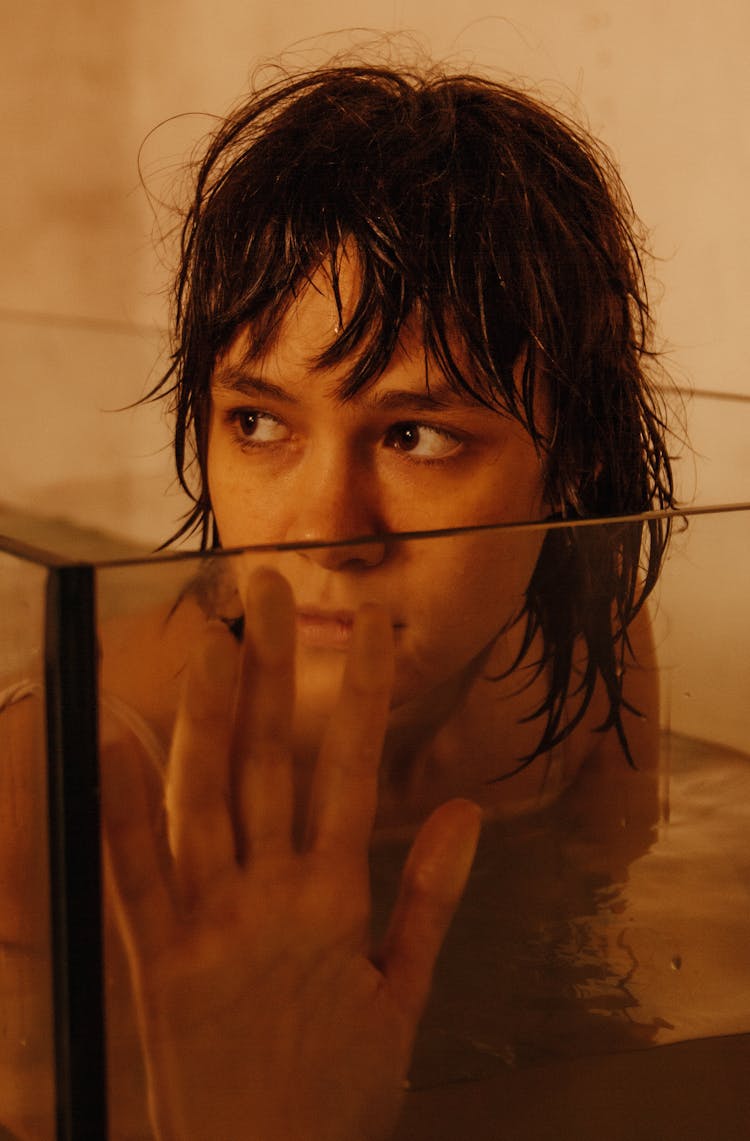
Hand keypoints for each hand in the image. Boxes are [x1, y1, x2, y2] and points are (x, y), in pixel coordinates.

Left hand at [102, 568, 480, 1140]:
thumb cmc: (331, 1099)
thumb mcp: (401, 1001)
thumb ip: (432, 900)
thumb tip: (466, 812)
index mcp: (335, 900)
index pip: (356, 770)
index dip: (369, 695)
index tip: (380, 632)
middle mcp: (272, 894)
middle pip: (275, 760)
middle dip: (277, 669)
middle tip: (273, 593)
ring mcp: (209, 920)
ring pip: (208, 794)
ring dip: (211, 711)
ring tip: (215, 635)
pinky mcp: (152, 956)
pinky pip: (133, 868)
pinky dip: (122, 801)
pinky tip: (116, 736)